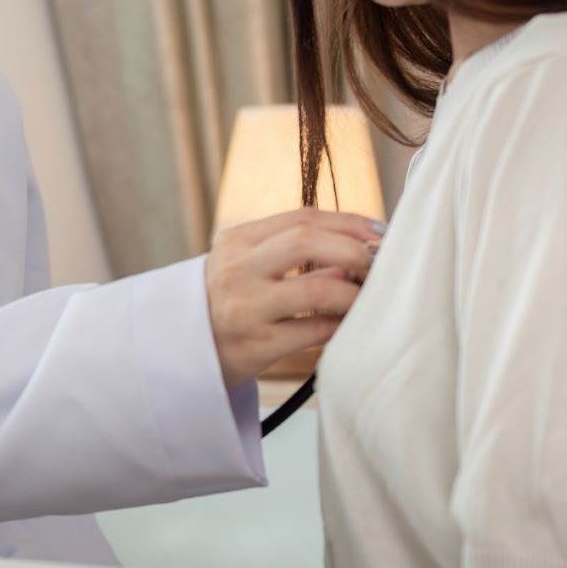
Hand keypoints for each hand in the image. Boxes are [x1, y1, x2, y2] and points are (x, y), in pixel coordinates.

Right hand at [203, 207, 380, 388]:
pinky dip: (340, 325)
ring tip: (367, 297)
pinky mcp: (256, 345)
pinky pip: (314, 331)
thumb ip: (293, 253)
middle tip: (377, 264)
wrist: (187, 349)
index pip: (302, 218)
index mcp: (238, 241)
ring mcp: (245, 308)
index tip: (380, 232)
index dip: (349, 222)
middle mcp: (237, 269)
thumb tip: (358, 251)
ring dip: (353, 292)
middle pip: (305, 241)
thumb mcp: (248, 265)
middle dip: (353, 249)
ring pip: (316, 290)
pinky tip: (348, 324)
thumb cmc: (232, 301)